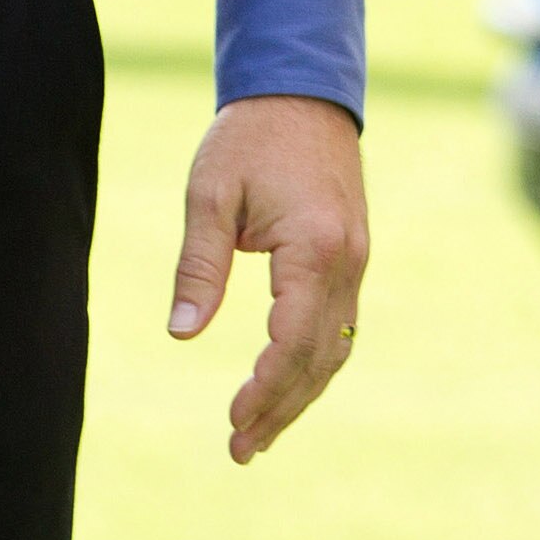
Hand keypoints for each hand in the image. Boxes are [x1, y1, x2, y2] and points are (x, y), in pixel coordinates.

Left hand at [169, 94, 367, 464]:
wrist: (302, 90)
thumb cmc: (249, 138)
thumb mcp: (210, 194)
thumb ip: (198, 265)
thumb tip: (182, 334)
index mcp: (313, 248)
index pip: (292, 342)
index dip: (264, 390)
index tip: (231, 421)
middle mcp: (347, 260)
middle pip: (320, 358)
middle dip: (282, 408)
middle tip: (241, 450)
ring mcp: (357, 259)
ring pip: (338, 348)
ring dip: (302, 395)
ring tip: (261, 434)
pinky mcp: (353, 254)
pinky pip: (341, 324)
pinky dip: (316, 363)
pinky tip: (289, 384)